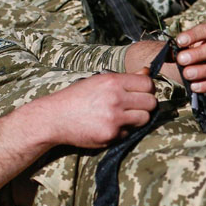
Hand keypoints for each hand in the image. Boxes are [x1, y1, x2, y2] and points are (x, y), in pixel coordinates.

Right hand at [37, 72, 157, 147]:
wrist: (54, 118)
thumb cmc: (76, 98)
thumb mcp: (98, 81)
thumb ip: (124, 79)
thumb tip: (147, 71)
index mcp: (112, 81)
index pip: (148, 83)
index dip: (147, 89)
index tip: (141, 93)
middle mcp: (115, 98)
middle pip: (151, 102)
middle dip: (146, 105)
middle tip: (135, 107)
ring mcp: (114, 118)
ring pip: (145, 118)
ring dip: (137, 118)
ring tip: (123, 117)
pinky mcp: (111, 135)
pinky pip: (129, 132)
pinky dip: (123, 131)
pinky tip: (108, 126)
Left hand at [175, 23, 205, 93]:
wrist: (203, 61)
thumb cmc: (196, 48)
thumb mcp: (191, 42)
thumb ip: (182, 46)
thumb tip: (171, 53)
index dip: (194, 35)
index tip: (179, 41)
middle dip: (199, 54)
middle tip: (181, 59)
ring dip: (204, 71)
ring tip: (187, 74)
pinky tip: (194, 86)